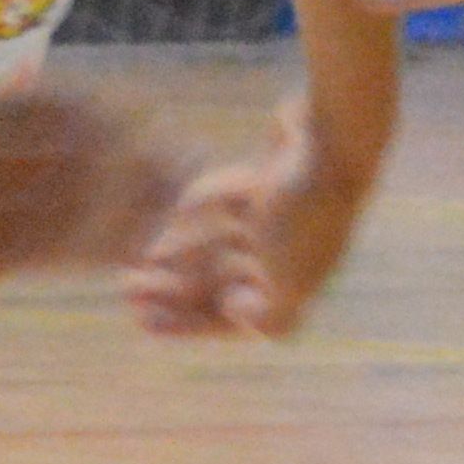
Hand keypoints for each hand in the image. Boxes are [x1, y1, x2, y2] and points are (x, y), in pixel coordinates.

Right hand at [0, 81, 185, 302]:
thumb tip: (59, 95)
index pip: (61, 104)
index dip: (118, 115)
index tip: (157, 122)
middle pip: (82, 149)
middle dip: (143, 160)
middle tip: (192, 169)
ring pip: (77, 203)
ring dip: (133, 209)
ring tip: (179, 218)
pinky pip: (52, 253)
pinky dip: (97, 253)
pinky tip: (133, 259)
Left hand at [122, 122, 362, 338]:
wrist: (336, 139)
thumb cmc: (310, 214)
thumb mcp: (290, 281)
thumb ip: (268, 317)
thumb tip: (236, 313)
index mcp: (293, 288)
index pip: (231, 318)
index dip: (186, 324)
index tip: (142, 321)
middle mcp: (289, 258)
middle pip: (220, 282)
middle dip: (174, 289)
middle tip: (128, 287)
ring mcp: (281, 218)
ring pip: (219, 243)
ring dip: (180, 252)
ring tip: (142, 255)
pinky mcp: (272, 181)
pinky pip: (227, 201)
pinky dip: (202, 207)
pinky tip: (174, 209)